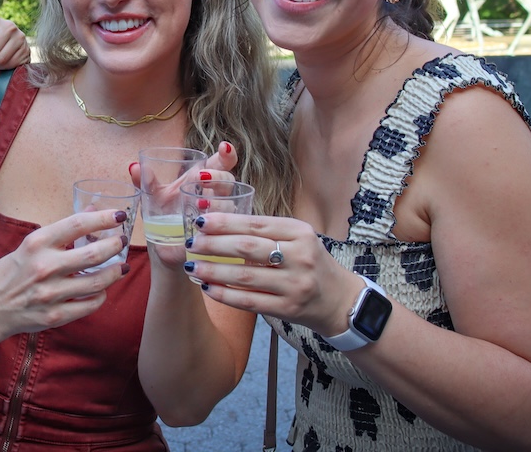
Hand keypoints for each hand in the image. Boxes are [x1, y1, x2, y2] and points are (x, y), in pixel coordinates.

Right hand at [0, 208, 128, 336]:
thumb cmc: (12, 271)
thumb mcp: (31, 244)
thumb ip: (61, 232)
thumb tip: (91, 212)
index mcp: (37, 244)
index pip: (77, 225)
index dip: (103, 218)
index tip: (118, 215)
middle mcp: (45, 267)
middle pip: (93, 254)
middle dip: (115, 245)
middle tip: (122, 242)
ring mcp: (51, 294)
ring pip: (98, 282)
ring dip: (116, 272)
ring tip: (122, 266)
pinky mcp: (55, 316)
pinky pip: (90, 304)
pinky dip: (101, 295)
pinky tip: (102, 289)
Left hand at [130, 141, 238, 270]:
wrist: (162, 248)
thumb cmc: (161, 217)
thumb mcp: (152, 196)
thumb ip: (145, 181)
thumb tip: (134, 166)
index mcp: (201, 181)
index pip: (220, 164)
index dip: (227, 155)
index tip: (224, 147)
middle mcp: (213, 195)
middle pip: (228, 180)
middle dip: (218, 176)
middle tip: (201, 178)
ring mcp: (217, 215)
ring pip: (229, 204)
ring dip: (217, 202)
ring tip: (200, 203)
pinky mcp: (216, 235)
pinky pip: (223, 229)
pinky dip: (215, 225)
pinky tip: (201, 224)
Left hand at [182, 213, 359, 336]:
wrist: (340, 300)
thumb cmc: (310, 262)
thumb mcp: (298, 239)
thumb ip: (267, 232)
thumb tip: (220, 224)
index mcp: (300, 232)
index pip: (256, 224)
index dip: (225, 222)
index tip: (200, 221)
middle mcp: (300, 257)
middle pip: (248, 248)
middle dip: (214, 244)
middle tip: (191, 243)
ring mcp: (295, 285)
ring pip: (245, 277)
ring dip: (214, 270)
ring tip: (192, 266)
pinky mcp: (288, 309)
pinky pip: (249, 301)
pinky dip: (225, 294)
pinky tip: (208, 287)